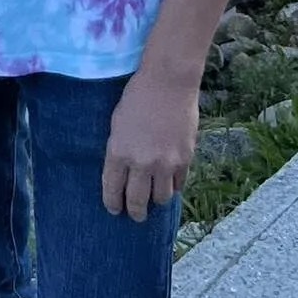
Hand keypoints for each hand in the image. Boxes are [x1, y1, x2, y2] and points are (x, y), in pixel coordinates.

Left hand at [101, 69, 198, 222]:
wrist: (169, 81)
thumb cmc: (138, 96)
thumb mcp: (117, 123)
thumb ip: (120, 151)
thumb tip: (123, 173)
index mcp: (119, 153)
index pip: (113, 191)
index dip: (113, 204)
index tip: (115, 210)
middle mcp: (141, 163)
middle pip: (138, 202)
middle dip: (135, 213)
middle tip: (136, 215)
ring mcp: (165, 163)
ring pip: (161, 199)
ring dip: (157, 200)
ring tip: (155, 197)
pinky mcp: (185, 159)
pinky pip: (179, 184)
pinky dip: (173, 185)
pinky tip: (170, 181)